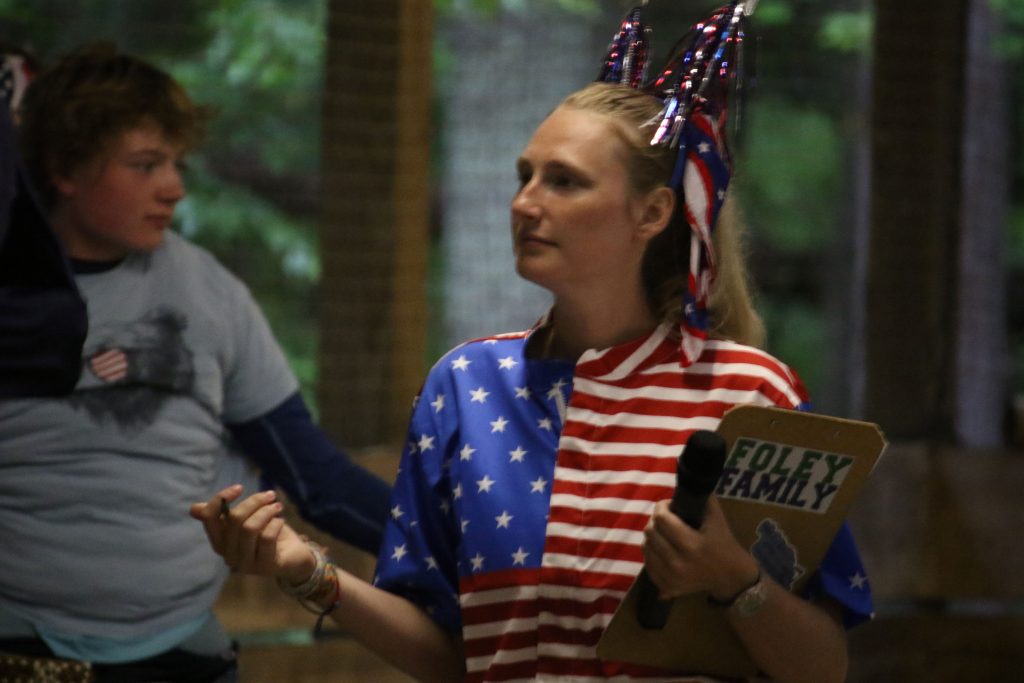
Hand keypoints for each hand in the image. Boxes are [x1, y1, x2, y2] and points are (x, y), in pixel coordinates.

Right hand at [190, 484, 314, 583]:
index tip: (239, 488)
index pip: (209, 517)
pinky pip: (267, 538)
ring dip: (266, 511)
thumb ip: (224, 514)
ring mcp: (246, 564)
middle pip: (234, 519)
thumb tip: (194, 509)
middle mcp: (228, 555)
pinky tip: (281, 521)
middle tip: (270, 495)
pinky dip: (276, 524)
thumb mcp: (246, 520)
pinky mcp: (265, 566)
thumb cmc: (266, 533)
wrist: (293, 555)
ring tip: (277, 506)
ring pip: (250, 528)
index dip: (221, 499)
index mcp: (219, 541)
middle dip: (254, 502)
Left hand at [642, 496, 757, 600]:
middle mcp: (678, 562)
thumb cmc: (724, 544)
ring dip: (652, 536)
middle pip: (650, 532)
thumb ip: (703, 498)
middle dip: (656, 520)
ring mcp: (671, 577)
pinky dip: (652, 554)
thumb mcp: (717, 519)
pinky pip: (648, 565)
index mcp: (691, 544)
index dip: (662, 507)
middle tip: (665, 518)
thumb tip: (686, 484)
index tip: (668, 505)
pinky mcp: (667, 587)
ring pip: (645, 547)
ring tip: (663, 533)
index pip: (661, 519)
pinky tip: (662, 549)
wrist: (730, 578)